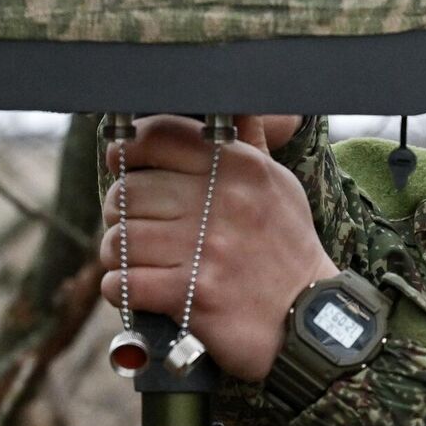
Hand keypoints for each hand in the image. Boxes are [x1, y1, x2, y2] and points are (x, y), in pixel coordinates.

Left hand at [101, 115, 337, 381]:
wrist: (308, 320)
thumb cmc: (286, 250)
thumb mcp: (279, 186)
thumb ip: (249, 144)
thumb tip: (233, 106)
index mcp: (240, 167)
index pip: (158, 136)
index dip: (127, 150)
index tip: (122, 165)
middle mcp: (223, 201)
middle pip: (127, 192)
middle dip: (119, 213)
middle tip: (136, 227)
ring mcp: (207, 248)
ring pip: (118, 240)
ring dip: (117, 255)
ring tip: (136, 261)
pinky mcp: (193, 293)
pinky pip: (123, 282)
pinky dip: (120, 288)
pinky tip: (139, 288)